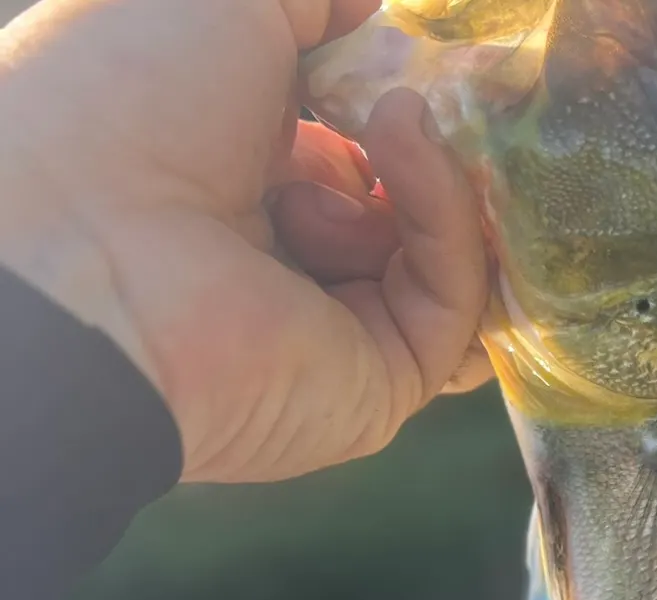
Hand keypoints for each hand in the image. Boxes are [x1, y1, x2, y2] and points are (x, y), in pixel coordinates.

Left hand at [0, 0, 491, 483]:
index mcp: (225, 183)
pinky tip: (407, 149)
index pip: (341, 153)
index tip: (412, 59)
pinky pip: (449, 303)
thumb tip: (379, 15)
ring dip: (435, 176)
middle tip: (436, 92)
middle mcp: (278, 264)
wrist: (88, 240)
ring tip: (399, 117)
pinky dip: (445, 223)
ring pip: (437, 259)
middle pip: (399, 212)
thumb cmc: (123, 100)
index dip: (384, 102)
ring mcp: (333, 332)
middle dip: (430, 149)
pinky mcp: (379, 387)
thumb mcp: (226, 1)